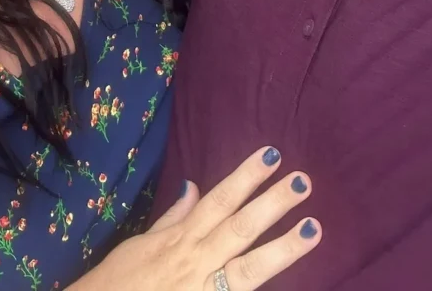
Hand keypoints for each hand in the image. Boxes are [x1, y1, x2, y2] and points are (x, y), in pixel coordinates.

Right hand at [78, 146, 320, 290]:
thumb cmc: (117, 284)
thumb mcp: (140, 244)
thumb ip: (173, 219)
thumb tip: (195, 186)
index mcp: (180, 241)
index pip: (219, 201)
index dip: (245, 177)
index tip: (273, 153)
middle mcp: (195, 263)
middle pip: (239, 229)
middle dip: (272, 204)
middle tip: (304, 180)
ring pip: (247, 270)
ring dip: (282, 249)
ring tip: (314, 228)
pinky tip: (288, 289)